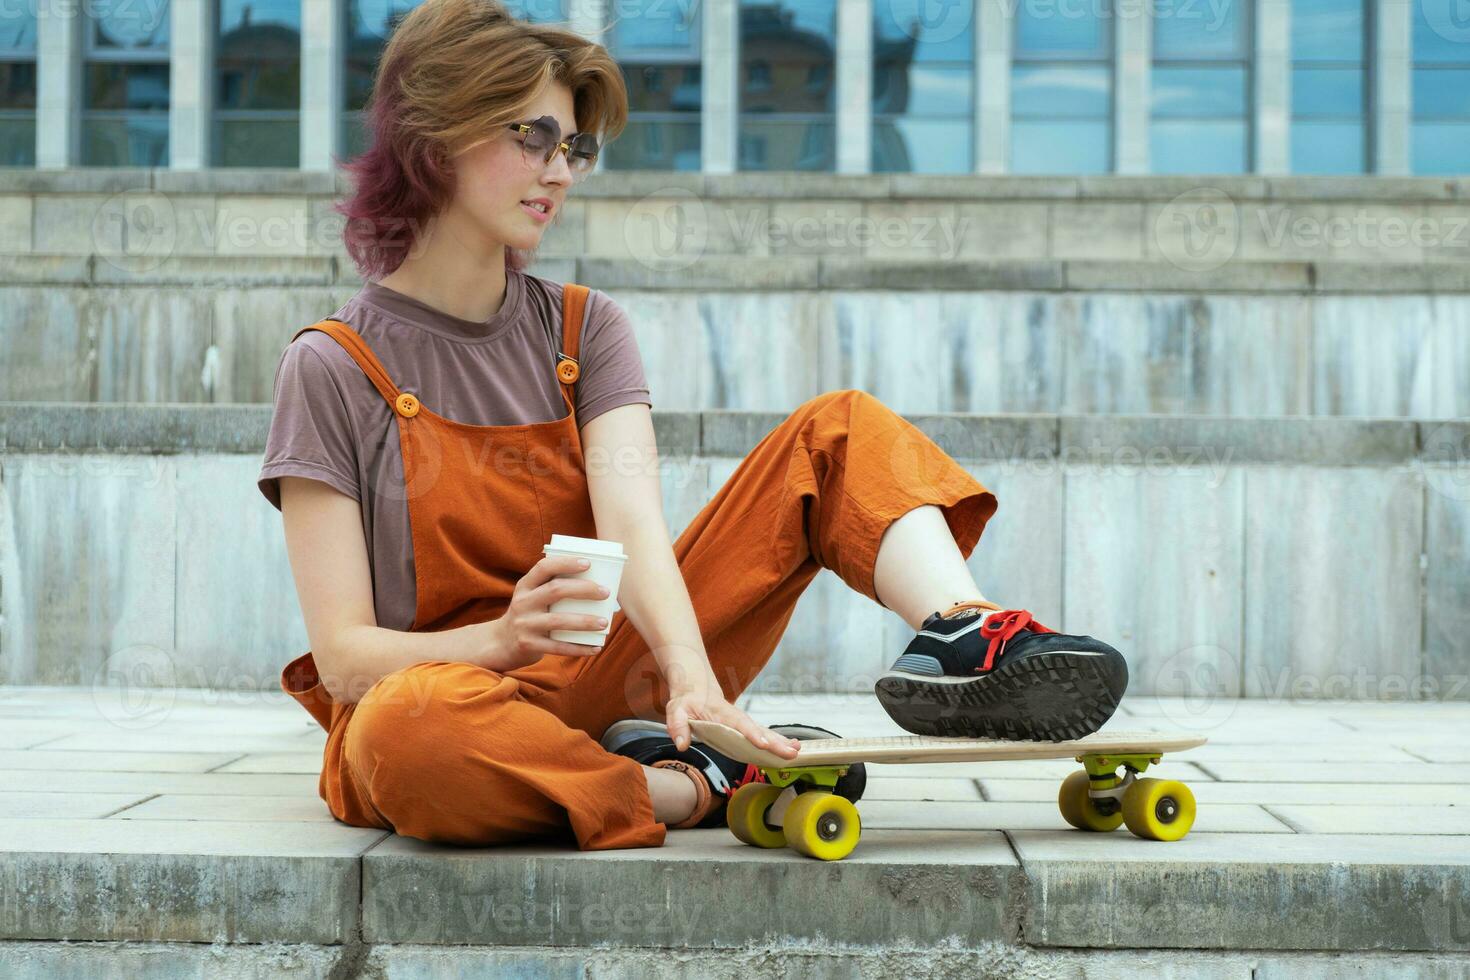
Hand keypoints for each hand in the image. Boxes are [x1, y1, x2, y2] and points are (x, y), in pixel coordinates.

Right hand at [483, 555, 611, 671]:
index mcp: (525, 586)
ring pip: (558, 621)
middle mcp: (523, 602)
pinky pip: (558, 647)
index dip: (565, 563)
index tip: (587, 563)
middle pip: (555, 590)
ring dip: (584, 621)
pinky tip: (595, 648)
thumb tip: (596, 585)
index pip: (544, 567)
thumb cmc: (529, 615)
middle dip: (584, 589)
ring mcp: (524, 624)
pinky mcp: (528, 645)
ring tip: (604, 622)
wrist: (501, 643)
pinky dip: (578, 648)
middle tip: (605, 592)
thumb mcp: (531, 597)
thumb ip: (552, 589)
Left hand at [661, 663, 801, 760]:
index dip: (751, 734)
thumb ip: (677, 725)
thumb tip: (682, 744)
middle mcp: (736, 717)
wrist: (695, 686)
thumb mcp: (675, 709)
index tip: (763, 743)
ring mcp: (742, 722)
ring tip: (797, 751)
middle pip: (757, 729)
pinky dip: (777, 742)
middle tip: (791, 753)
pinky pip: (762, 735)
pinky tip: (791, 750)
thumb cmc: (686, 699)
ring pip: (764, 732)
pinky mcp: (744, 728)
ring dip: (781, 742)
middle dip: (775, 742)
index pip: (738, 724)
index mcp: (721, 713)